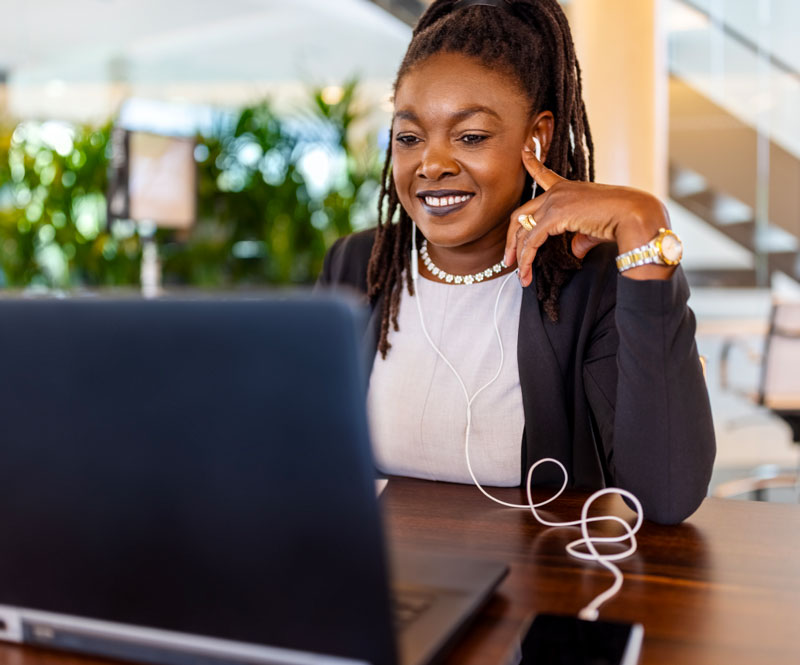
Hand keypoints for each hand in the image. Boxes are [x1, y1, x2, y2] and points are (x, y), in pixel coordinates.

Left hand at [504, 146, 673, 286]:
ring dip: (519, 256)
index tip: (524, 150)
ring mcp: (554, 201)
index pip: (544, 174)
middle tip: (508, 260)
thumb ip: (579, 238)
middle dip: (512, 239)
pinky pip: (532, 240)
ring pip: (524, 230)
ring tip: (521, 277)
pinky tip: (526, 273)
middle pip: (521, 214)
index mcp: (568, 188)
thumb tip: (574, 252)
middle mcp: (557, 192)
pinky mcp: (555, 215)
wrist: (634, 216)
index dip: (532, 163)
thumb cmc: (621, 221)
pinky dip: (527, 259)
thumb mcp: (593, 229)